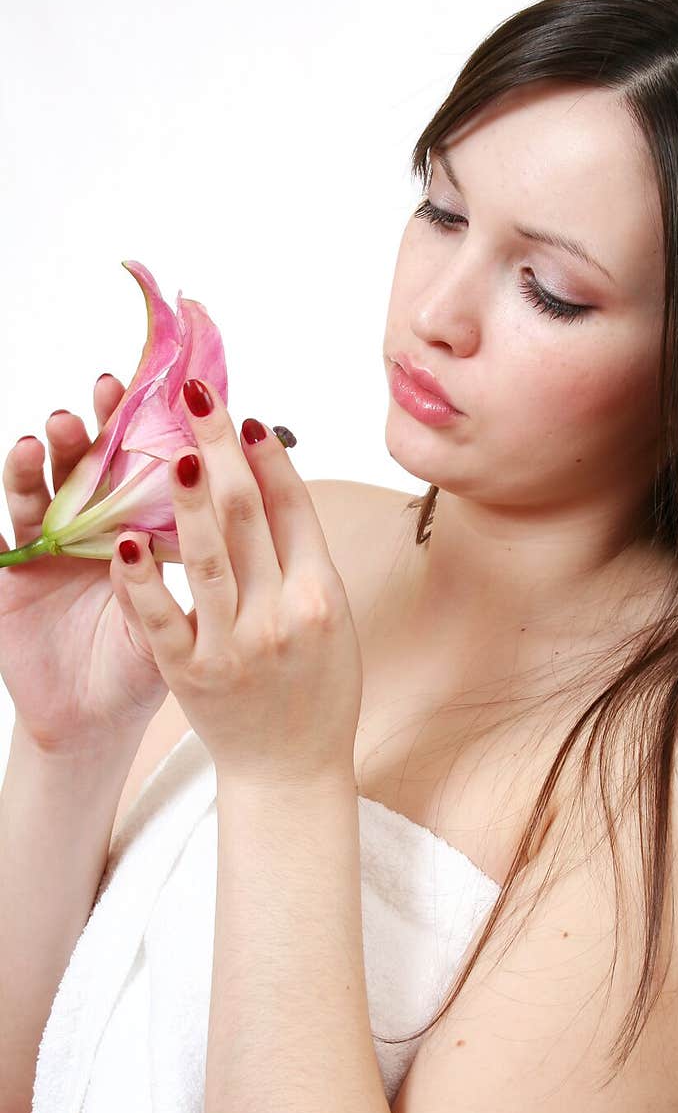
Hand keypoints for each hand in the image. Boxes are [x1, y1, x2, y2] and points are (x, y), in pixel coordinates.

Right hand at [0, 375, 167, 754]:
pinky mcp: (12, 579)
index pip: (141, 467)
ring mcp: (46, 550)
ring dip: (41, 460)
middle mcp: (89, 529)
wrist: (99, 721)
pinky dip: (5, 514)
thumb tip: (220, 509)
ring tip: (47, 435)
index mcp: (136, 529)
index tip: (164, 391)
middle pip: (87, 467)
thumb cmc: (146, 663)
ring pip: (40, 492)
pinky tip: (14, 485)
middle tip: (103, 394)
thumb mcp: (178, 616)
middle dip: (93, 428)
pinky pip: (3, 542)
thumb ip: (186, 569)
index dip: (150, 429)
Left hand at [115, 378, 362, 784]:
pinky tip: (123, 537)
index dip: (267, 456)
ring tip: (170, 442)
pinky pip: (162, 618)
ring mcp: (235, 646)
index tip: (243, 415)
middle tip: (197, 395)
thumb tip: (271, 483)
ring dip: (187, 494)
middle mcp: (282, 616)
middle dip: (221, 447)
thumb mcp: (332, 621)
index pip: (292, 509)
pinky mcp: (190, 675)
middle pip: (249, 515)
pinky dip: (142, 578)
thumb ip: (304, 558)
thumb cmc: (316, 690)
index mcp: (322, 596)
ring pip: (207, 555)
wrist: (291, 770)